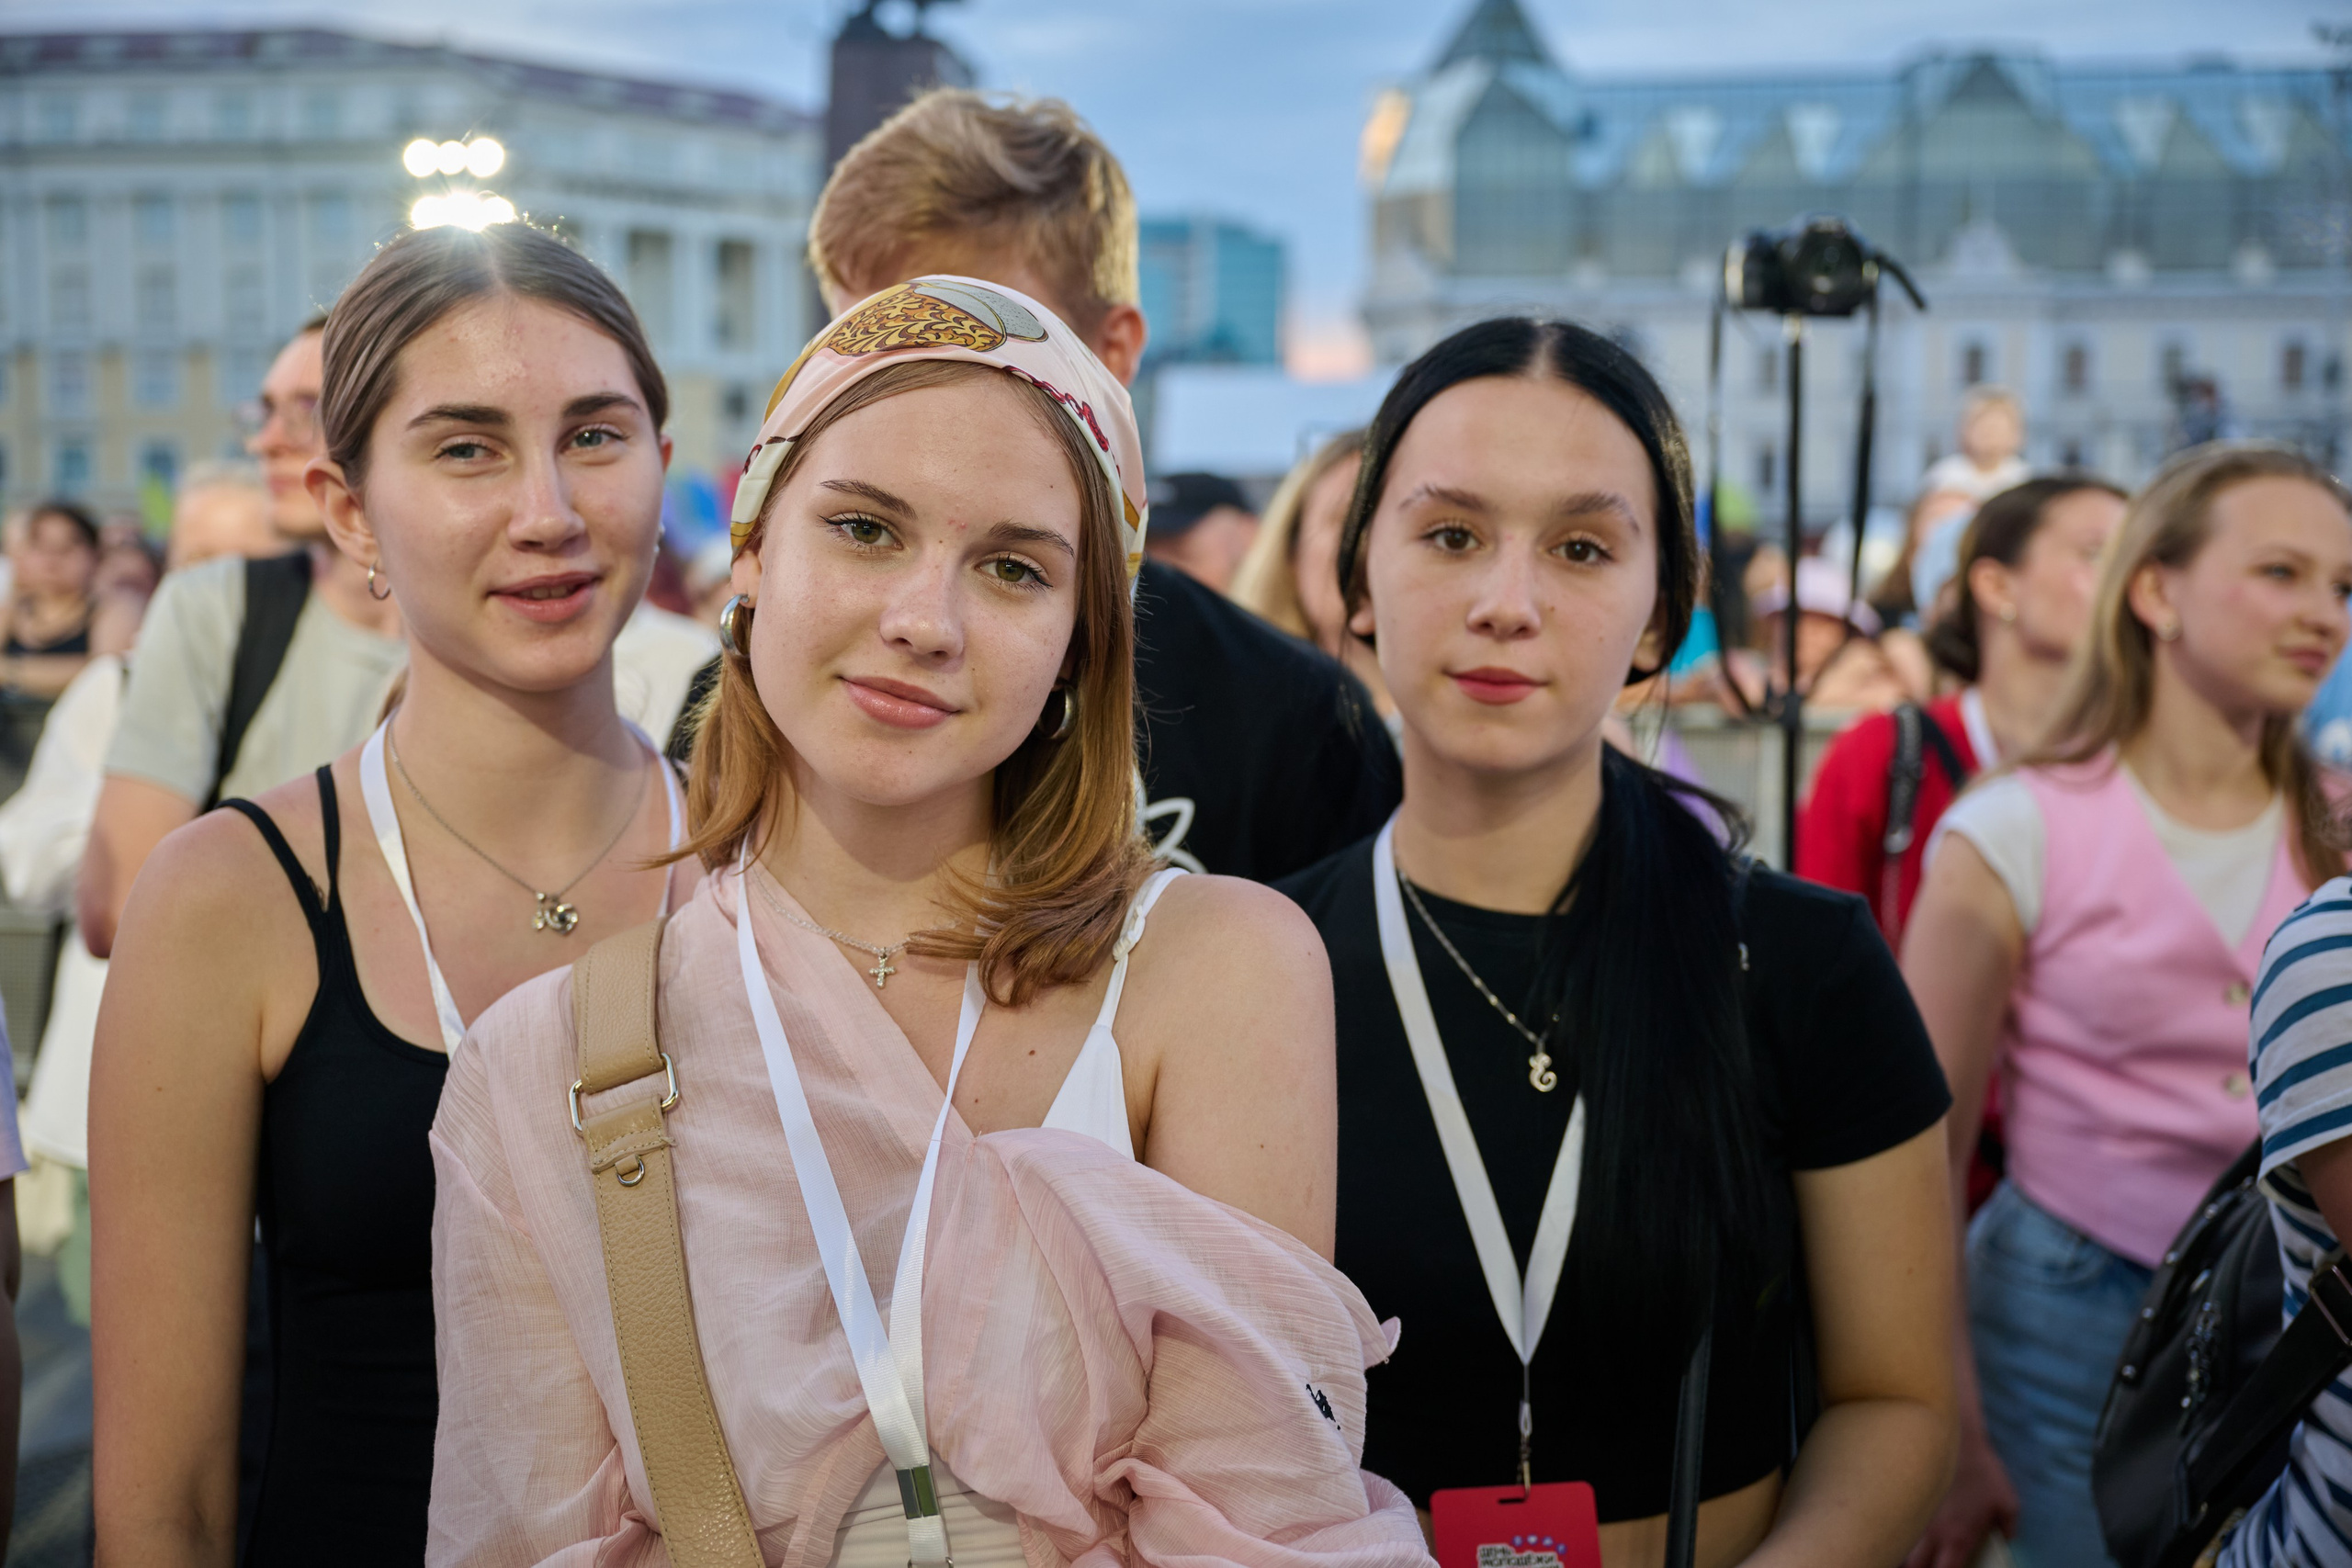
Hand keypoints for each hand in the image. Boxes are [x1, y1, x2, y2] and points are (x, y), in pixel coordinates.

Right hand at [1903, 1423, 2018, 1567]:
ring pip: (1902, 1547)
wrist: (1953, 1438)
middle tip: (1930, 1562)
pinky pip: (1899, 1524)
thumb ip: (2009, 1527)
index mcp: (1958, 1537)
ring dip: (1908, 1554)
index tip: (1950, 1567)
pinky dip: (1901, 1533)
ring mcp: (1915, 1515)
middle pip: (1915, 1566)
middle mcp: (1932, 1532)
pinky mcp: (1906, 1500)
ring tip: (1917, 1552)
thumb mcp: (2008, 1501)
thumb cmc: (1983, 1471)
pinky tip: (1906, 1530)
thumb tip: (2007, 1537)